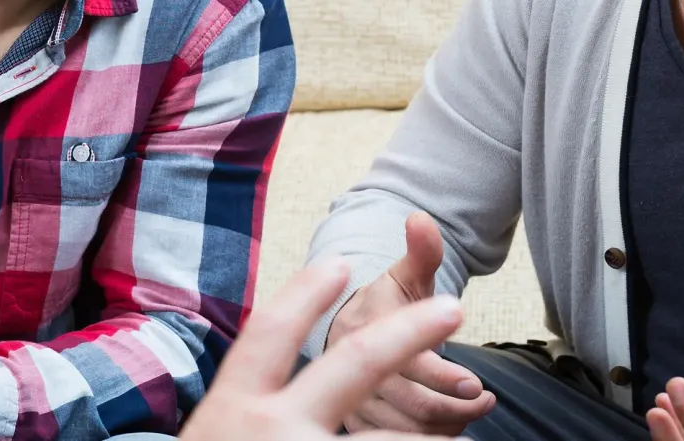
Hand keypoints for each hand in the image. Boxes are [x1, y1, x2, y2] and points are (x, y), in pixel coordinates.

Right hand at [180, 259, 465, 440]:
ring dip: (435, 439)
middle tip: (452, 307)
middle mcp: (272, 429)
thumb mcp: (216, 438)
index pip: (271, 331)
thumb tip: (318, 381)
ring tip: (466, 438)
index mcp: (234, 405)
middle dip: (407, 331)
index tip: (340, 261)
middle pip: (355, 363)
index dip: (306, 294)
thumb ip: (258, 408)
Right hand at [326, 212, 494, 433]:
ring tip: (475, 412)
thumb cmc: (383, 304)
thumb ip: (421, 253)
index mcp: (365, 332)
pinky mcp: (356, 425)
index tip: (476, 383)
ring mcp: (353, 403)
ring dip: (447, 427)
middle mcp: (353, 374)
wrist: (342, 332)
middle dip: (457, 407)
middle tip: (485, 398)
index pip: (407, 363)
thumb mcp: (402, 276)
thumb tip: (421, 218)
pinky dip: (429, 437)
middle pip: (413, 405)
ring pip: (407, 430)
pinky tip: (451, 426)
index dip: (444, 377)